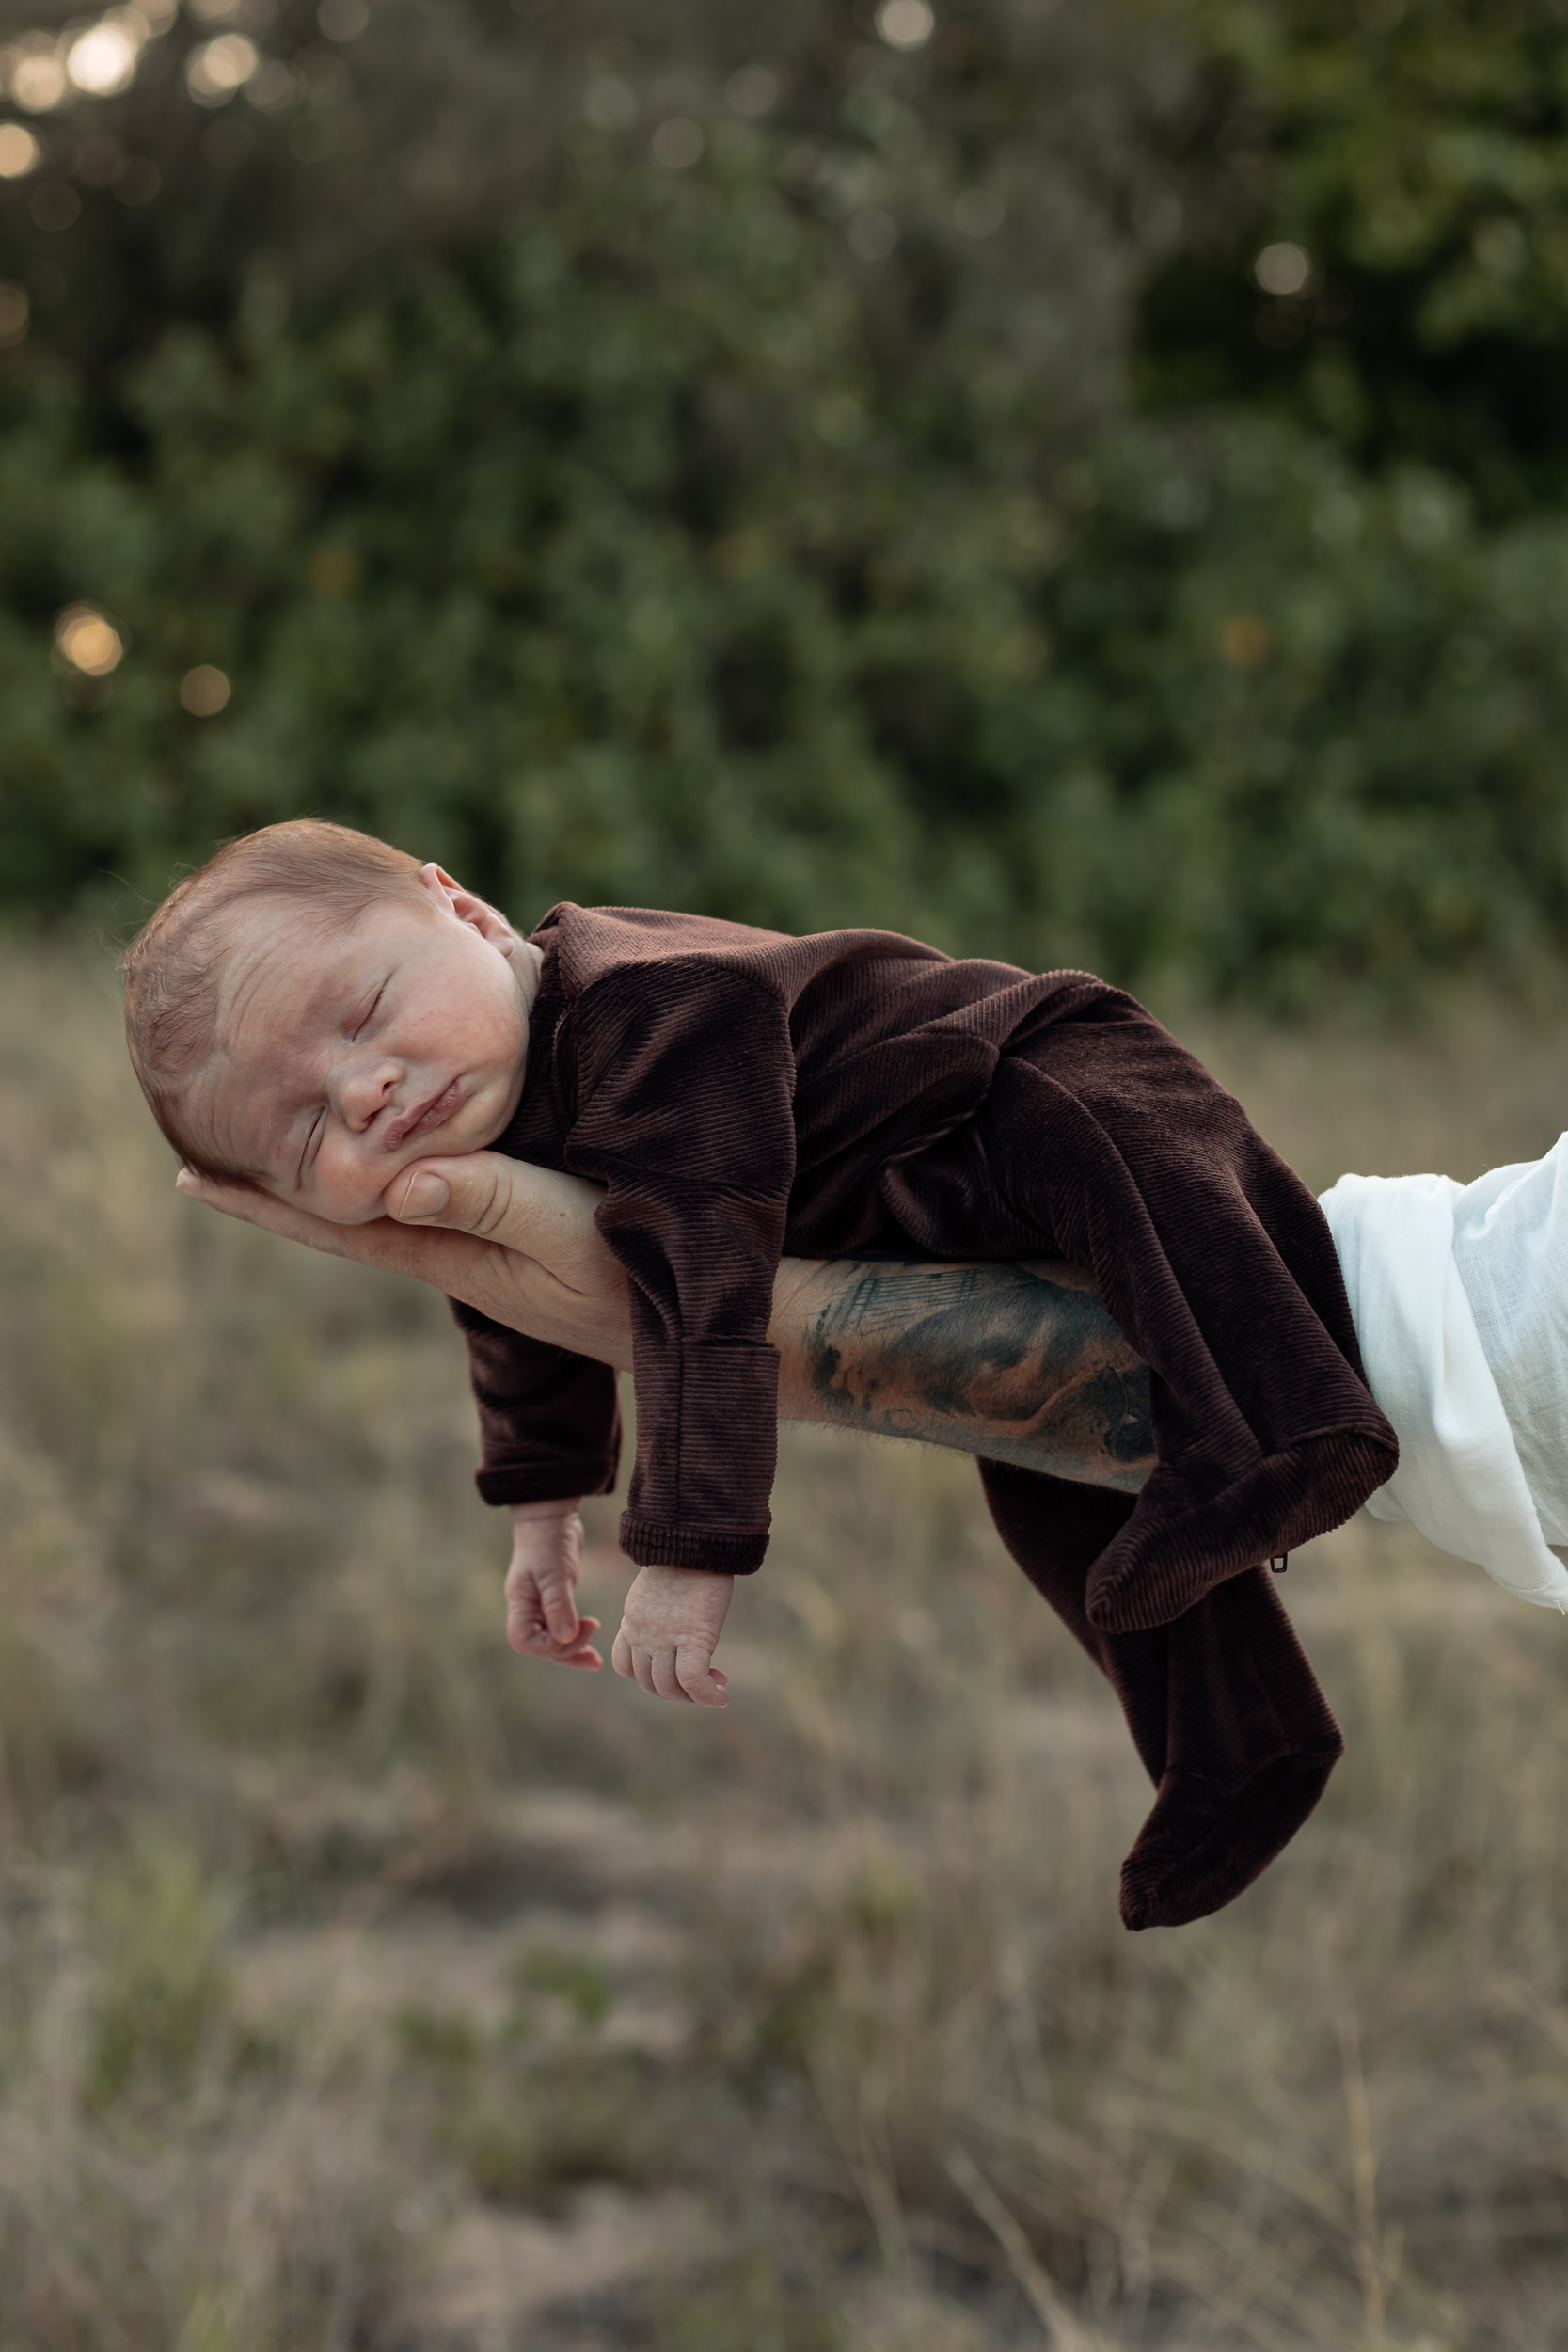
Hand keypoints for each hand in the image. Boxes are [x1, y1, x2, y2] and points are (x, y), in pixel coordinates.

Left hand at [175, 1154, 631, 1366]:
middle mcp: (453, 1250)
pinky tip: (395, 1160)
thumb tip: (394, 1183)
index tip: (190, 1178)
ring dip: (335, 1178)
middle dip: (281, 1183)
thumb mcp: (562, 1228)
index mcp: (448, 1250)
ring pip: (389, 1203)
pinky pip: (436, 1197)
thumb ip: (487, 1198)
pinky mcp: (518, 1235)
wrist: (695, 1326)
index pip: (335, 1221)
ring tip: (287, 1144)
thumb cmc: (632, 1271)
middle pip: (346, 1212)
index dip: (264, 1200)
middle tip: (209, 1148)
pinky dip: (397, 1172)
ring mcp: (485, 1246)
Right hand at [506, 1499, 601, 1669]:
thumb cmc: (549, 1540)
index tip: (575, 1630)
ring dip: (573, 1651)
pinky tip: (591, 1638)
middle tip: (594, 1632)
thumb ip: (558, 1604)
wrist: (551, 1517)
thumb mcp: (554, 1572)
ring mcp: (540, 1606)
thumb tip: (565, 1638)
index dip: (548, 1646)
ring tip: (596, 1662)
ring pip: (552, 1641)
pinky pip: (562, 1628)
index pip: (523, 1641)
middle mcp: (527, 1608)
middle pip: (540, 1646)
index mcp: (519, 1602)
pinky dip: (576, 1637)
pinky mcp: (555, 1601)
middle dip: (567, 1649)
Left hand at [612, 1565, 731, 1707]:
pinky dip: (708, 1695)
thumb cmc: (685, 1559)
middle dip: (676, 1691)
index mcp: (632, 1621)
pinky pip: (693, 1681)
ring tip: (717, 1685)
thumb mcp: (660, 1590)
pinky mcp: (692, 1638)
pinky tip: (722, 1696)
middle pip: (649, 1684)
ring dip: (693, 1696)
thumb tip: (678, 1625)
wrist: (695, 1539)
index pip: (626, 1667)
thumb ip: (660, 1613)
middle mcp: (642, 1635)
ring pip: (668, 1688)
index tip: (675, 1670)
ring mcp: (663, 1639)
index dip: (649, 1677)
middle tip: (705, 1681)